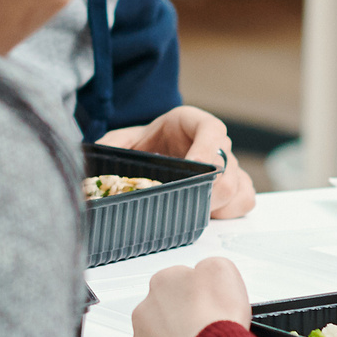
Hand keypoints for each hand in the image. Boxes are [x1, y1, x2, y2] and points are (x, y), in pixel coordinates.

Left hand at [99, 105, 256, 218]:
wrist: (152, 152)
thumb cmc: (141, 146)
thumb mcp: (122, 142)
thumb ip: (109, 148)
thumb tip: (91, 168)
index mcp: (193, 122)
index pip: (212, 130)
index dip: (204, 151)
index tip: (190, 171)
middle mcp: (216, 141)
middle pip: (227, 169)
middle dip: (206, 192)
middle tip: (183, 205)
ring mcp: (228, 163)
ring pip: (238, 187)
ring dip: (216, 206)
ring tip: (190, 211)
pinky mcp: (234, 184)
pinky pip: (245, 200)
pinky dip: (229, 211)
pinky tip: (207, 214)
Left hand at [126, 256, 253, 336]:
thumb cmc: (219, 320)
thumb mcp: (223, 270)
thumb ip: (206, 267)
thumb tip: (202, 273)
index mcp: (163, 282)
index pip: (178, 284)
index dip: (198, 297)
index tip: (208, 308)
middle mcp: (145, 309)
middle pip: (163, 312)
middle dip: (181, 321)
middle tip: (204, 332)